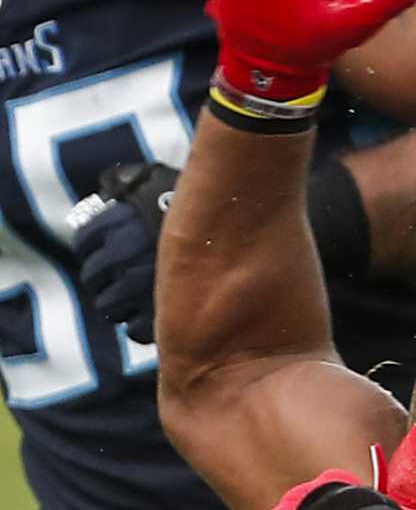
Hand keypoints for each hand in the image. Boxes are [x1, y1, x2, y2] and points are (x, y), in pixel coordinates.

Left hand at [68, 162, 178, 341]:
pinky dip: (138, 327)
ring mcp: (138, 288)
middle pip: (93, 277)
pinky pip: (135, 329)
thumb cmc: (196, 202)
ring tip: (132, 302)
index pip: (84, 242)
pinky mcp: (157, 317)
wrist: (236, 223)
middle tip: (116, 281)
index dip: (91, 248)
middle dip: (101, 280)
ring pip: (110, 305)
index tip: (100, 253)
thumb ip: (128, 183)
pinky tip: (147, 320)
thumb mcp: (156, 180)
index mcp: (115, 225)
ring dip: (117, 304)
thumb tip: (110, 187)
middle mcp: (121, 256)